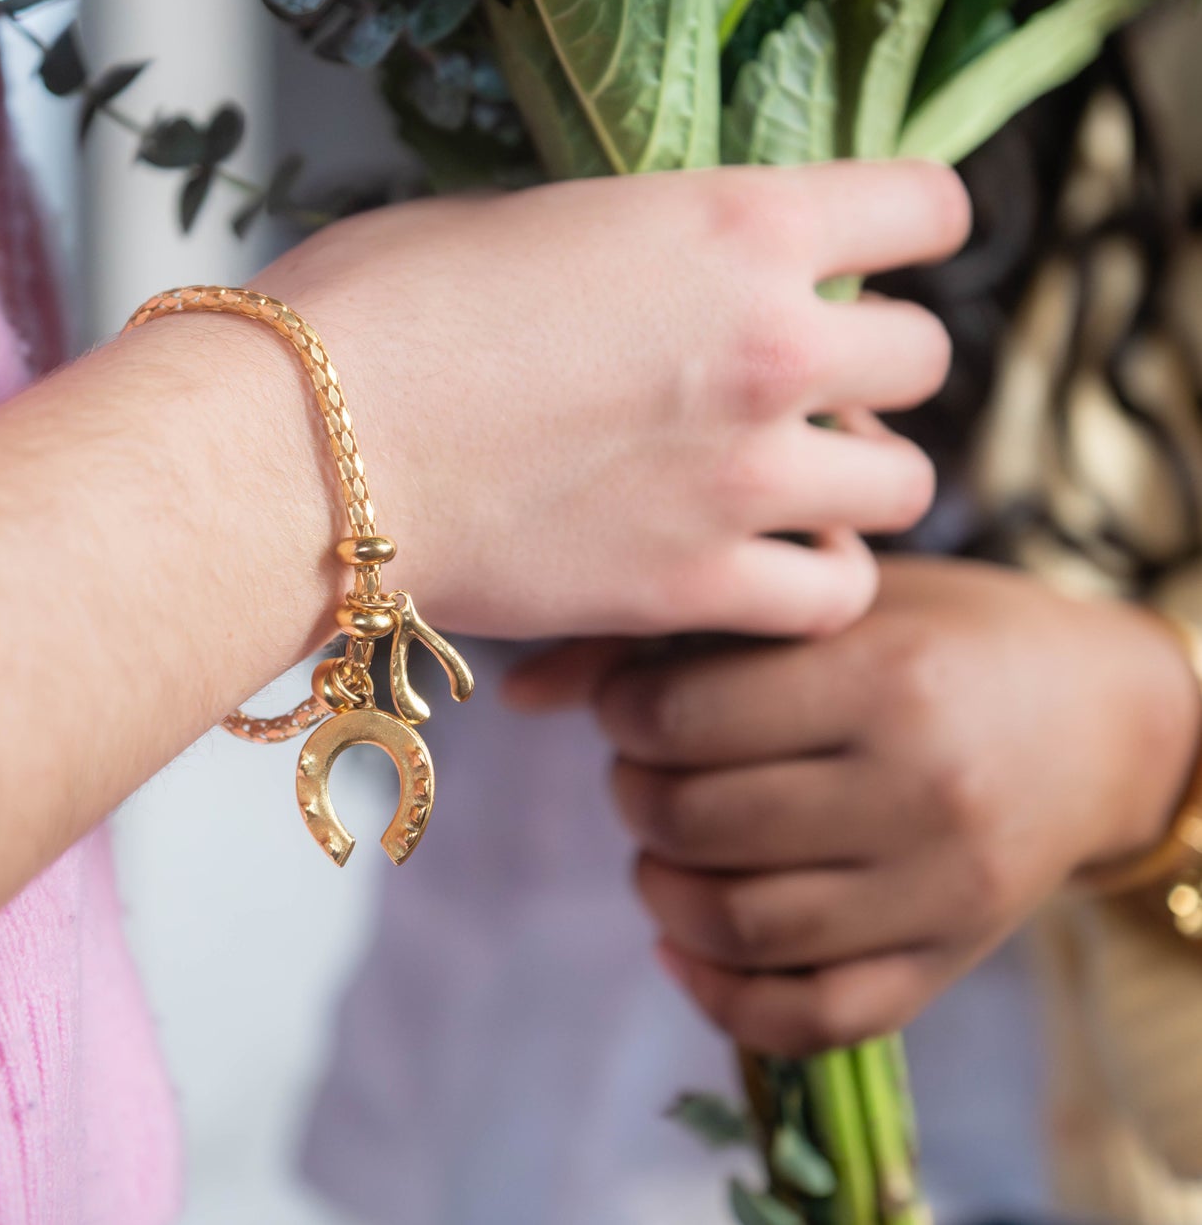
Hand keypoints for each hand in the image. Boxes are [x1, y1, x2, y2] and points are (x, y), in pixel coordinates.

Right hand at [262, 162, 965, 639]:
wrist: (303, 447)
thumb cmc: (380, 310)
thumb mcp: (526, 222)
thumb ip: (641, 245)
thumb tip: (669, 268)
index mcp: (735, 223)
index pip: (927, 206)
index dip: (909, 227)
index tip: (875, 252)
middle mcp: (771, 345)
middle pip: (929, 353)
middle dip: (877, 366)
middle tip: (809, 384)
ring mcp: (745, 476)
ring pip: (908, 481)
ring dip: (861, 476)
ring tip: (795, 482)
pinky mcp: (697, 585)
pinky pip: (836, 594)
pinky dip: (815, 580)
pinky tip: (764, 562)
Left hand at [508, 557, 1201, 1054]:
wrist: (1102, 715)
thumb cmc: (943, 633)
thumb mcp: (832, 602)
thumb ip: (674, 635)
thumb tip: (517, 692)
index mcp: (882, 673)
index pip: (679, 717)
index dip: (618, 713)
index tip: (628, 703)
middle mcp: (917, 787)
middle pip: (695, 822)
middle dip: (632, 794)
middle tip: (642, 768)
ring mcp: (939, 888)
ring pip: (739, 927)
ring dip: (658, 890)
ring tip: (660, 844)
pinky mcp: (950, 960)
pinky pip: (813, 1016)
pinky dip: (719, 993)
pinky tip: (683, 939)